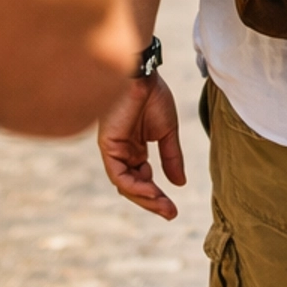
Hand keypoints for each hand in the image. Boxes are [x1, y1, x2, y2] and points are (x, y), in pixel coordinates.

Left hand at [99, 73, 185, 221]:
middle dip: (152, 201)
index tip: (173, 209)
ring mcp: (113, 149)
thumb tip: (179, 184)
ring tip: (163, 205)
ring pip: (125, 185)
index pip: (143, 179)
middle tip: (170, 214)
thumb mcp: (167, 132)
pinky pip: (118, 174)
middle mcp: (122, 151)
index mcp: (134, 148)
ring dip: (144, 197)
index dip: (157, 196)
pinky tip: (151, 190)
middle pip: (133, 186)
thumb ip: (171, 158)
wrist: (143, 73)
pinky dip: (134, 185)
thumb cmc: (153, 95)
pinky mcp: (107, 145)